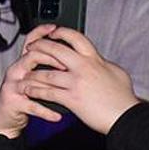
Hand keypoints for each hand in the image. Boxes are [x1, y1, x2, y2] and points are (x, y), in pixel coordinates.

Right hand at [0, 24, 63, 138]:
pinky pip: (32, 105)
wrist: (4, 119)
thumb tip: (67, 58)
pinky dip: (46, 111)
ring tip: (66, 91)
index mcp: (22, 63)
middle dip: (51, 59)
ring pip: (32, 81)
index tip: (54, 28)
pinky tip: (57, 115)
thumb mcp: (32, 80)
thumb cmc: (21, 99)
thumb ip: (44, 68)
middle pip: (32, 56)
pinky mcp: (12, 102)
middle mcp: (15, 71)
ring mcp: (12, 86)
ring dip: (51, 86)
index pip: (30, 42)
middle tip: (68, 66)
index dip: (40, 32)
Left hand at [20, 27, 139, 133]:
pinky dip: (36, 91)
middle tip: (30, 49)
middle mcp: (84, 67)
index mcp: (95, 59)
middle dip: (40, 48)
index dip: (61, 33)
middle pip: (56, 51)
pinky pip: (48, 93)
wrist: (124, 116)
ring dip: (33, 74)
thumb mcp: (116, 72)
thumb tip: (98, 61)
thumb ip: (103, 64)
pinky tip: (29, 91)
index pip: (75, 38)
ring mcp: (76, 83)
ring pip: (48, 74)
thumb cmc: (122, 97)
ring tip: (24, 74)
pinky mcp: (71, 99)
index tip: (51, 34)